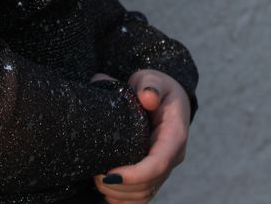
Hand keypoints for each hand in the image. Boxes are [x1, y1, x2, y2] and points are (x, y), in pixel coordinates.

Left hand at [89, 70, 189, 201]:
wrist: (166, 97)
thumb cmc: (158, 88)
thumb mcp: (154, 79)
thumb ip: (151, 85)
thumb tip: (147, 97)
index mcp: (175, 136)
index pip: (159, 163)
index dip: (135, 175)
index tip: (110, 174)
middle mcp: (172, 157)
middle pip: (148, 184)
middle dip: (120, 186)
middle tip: (95, 174)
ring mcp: (163, 169)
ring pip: (144, 195)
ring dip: (119, 194)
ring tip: (97, 180)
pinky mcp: (154, 175)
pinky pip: (140, 197)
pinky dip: (123, 199)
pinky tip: (107, 191)